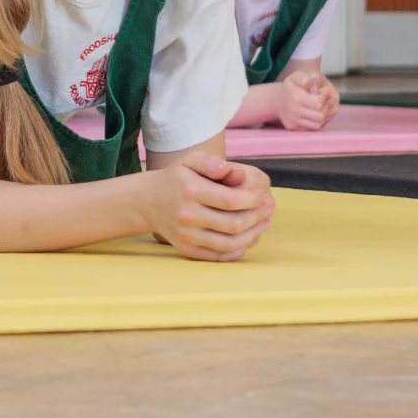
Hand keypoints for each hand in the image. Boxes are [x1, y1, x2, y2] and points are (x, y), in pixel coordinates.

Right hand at [145, 155, 275, 260]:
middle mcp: (188, 216)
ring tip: (264, 224)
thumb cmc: (176, 179)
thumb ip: (211, 162)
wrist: (147, 202)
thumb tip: (236, 172)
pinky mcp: (188, 250)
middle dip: (257, 217)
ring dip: (253, 235)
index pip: (230, 200)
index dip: (252, 200)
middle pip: (233, 224)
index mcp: (191, 191)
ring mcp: (187, 236)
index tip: (263, 195)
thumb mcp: (189, 161)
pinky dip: (239, 250)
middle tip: (269, 209)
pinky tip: (249, 238)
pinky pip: (219, 256)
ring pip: (229, 243)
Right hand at [274, 69, 337, 130]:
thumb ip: (307, 77)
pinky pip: (311, 128)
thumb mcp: (297, 76)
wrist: (277, 100)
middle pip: (320, 116)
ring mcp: (293, 120)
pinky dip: (316, 121)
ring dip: (322, 116)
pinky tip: (314, 113)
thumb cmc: (292, 86)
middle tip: (323, 100)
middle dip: (326, 107)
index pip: (318, 103)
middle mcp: (293, 110)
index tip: (323, 91)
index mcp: (295, 96)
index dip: (324, 97)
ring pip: (318, 124)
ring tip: (320, 107)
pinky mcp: (293, 127)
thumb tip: (314, 80)